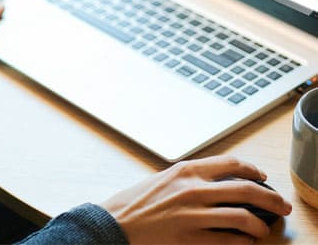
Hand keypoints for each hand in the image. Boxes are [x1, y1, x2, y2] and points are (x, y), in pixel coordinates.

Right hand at [101, 155, 291, 244]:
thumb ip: (192, 178)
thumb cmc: (139, 201)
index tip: (263, 177)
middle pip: (245, 190)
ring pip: (242, 217)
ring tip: (263, 228)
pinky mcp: (191, 239)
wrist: (118, 222)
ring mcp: (193, 215)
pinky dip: (244, 242)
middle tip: (281, 206)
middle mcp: (193, 189)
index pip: (231, 164)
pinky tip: (246, 242)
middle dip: (271, 198)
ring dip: (260, 224)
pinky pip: (229, 241)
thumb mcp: (166, 179)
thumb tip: (221, 182)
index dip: (253, 170)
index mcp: (187, 171)